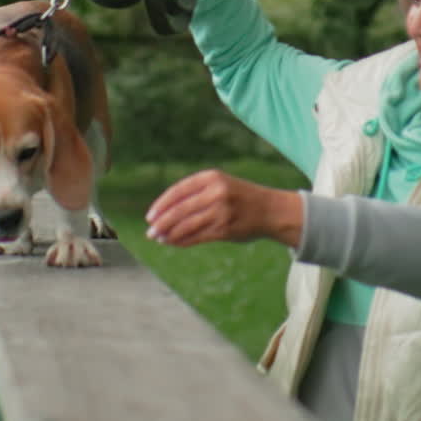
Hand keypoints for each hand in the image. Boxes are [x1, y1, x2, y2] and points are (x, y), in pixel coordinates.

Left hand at [145, 168, 303, 247]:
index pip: (179, 190)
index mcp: (212, 177)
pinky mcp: (225, 229)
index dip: (162, 205)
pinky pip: (197, 237)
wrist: (270, 210)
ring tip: (160, 239)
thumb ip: (196, 193)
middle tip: (150, 232)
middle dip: (162, 222)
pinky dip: (183, 241)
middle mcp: (216, 192)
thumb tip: (163, 210)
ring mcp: (221, 211)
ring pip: (187, 225)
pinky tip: (174, 243)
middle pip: (180, 209)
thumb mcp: (219, 185)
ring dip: (170, 234)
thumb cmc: (239, 197)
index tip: (150, 216)